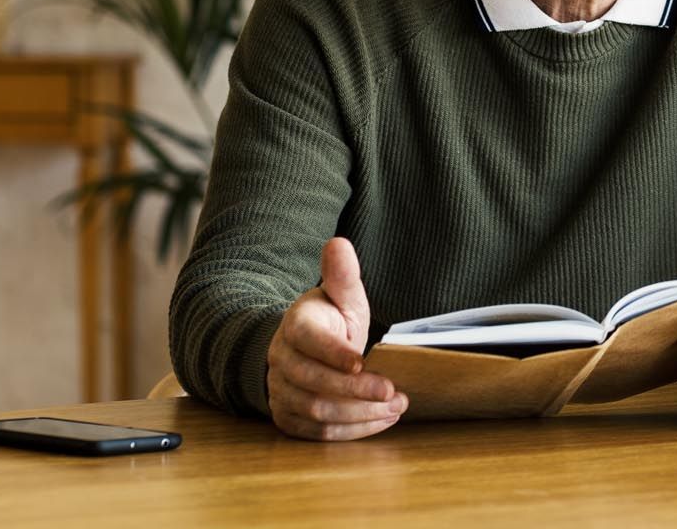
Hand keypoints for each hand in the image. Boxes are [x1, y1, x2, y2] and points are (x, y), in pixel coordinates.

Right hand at [265, 238, 405, 440]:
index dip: (334, 353)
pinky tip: (379, 421)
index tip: (364, 361)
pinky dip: (350, 431)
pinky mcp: (287, 417)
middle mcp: (281, 361)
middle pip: (313, 383)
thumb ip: (343, 275)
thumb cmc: (330, 321)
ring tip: (396, 408)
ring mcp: (280, 391)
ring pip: (316, 412)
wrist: (302, 350)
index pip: (309, 341)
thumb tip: (338, 243)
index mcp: (295, 326)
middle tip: (395, 394)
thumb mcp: (341, 297)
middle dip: (356, 392)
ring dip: (359, 415)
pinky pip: (316, 433)